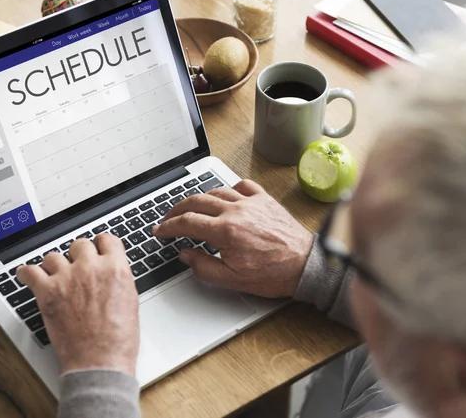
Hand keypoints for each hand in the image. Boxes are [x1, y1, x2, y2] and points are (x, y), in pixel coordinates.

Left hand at [17, 234, 138, 374]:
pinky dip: (27, 273)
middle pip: (80, 245)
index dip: (101, 245)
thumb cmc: (117, 339)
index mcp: (115, 268)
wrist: (100, 361)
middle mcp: (91, 268)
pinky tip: (27, 275)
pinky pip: (30, 272)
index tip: (97, 249)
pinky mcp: (47, 292)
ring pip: (54, 256)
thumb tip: (110, 273)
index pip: (107, 239)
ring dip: (54, 265)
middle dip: (79, 255)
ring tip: (54, 275)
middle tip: (77, 267)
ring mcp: (68, 278)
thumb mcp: (130, 300)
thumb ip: (118, 279)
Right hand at [154, 180, 312, 297]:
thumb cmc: (273, 273)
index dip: (168, 226)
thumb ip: (202, 266)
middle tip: (168, 218)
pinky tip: (225, 196)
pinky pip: (242, 185)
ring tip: (190, 207)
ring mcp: (251, 202)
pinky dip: (229, 188)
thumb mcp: (232, 279)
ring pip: (216, 191)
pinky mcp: (264, 200)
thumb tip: (185, 254)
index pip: (186, 222)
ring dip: (199, 198)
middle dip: (176, 209)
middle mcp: (236, 211)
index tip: (160, 230)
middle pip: (196, 201)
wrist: (305, 265)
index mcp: (225, 231)